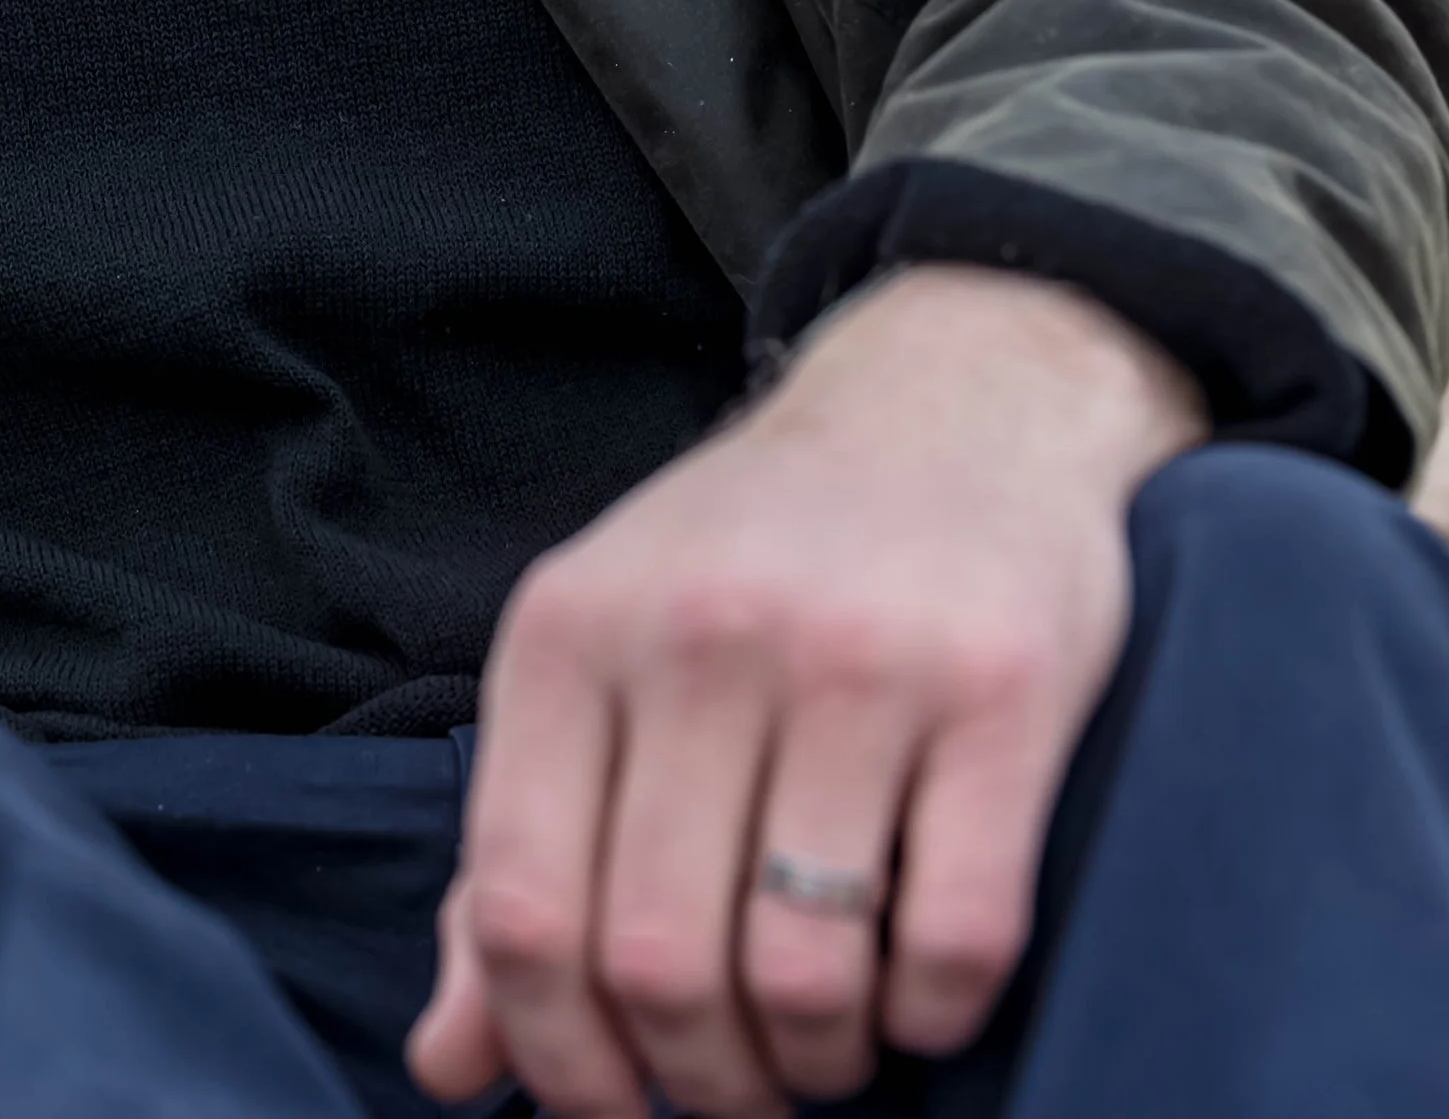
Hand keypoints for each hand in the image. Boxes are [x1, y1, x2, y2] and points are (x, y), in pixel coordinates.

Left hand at [409, 266, 1205, 1117]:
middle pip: (661, 964)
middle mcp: (700, 634)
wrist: (950, 401)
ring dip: (818, 1063)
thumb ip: (519, 855)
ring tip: (828, 1043)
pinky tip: (920, 985)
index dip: (559, 1060)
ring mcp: (855, 658)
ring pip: (804, 974)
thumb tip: (447, 1063)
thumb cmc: (754, 563)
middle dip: (705, 1082)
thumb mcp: (601, 660)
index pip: (521, 911)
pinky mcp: (1001, 692)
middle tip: (742, 1084)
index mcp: (571, 631)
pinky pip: (957, 941)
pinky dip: (934, 1017)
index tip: (615, 1107)